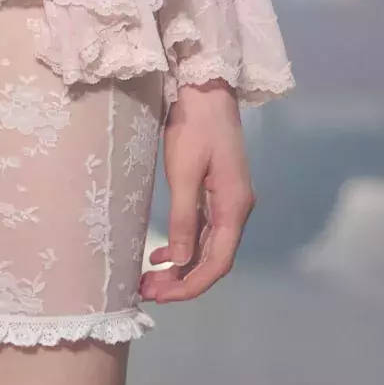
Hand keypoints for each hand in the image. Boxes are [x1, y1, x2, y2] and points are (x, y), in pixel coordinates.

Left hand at [138, 78, 253, 301]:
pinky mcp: (217, 190)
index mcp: (234, 207)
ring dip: (181, 265)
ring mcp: (228, 200)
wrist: (206, 88)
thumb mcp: (183, 172)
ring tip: (149, 279)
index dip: (191, 285)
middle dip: (182, 281)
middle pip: (213, 259)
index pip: (217, 263)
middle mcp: (236, 209)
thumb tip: (181, 262)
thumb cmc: (194, 126)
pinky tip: (162, 254)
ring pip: (207, 246)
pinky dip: (184, 244)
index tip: (162, 296)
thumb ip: (184, 218)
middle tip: (147, 292)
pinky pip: (203, 229)